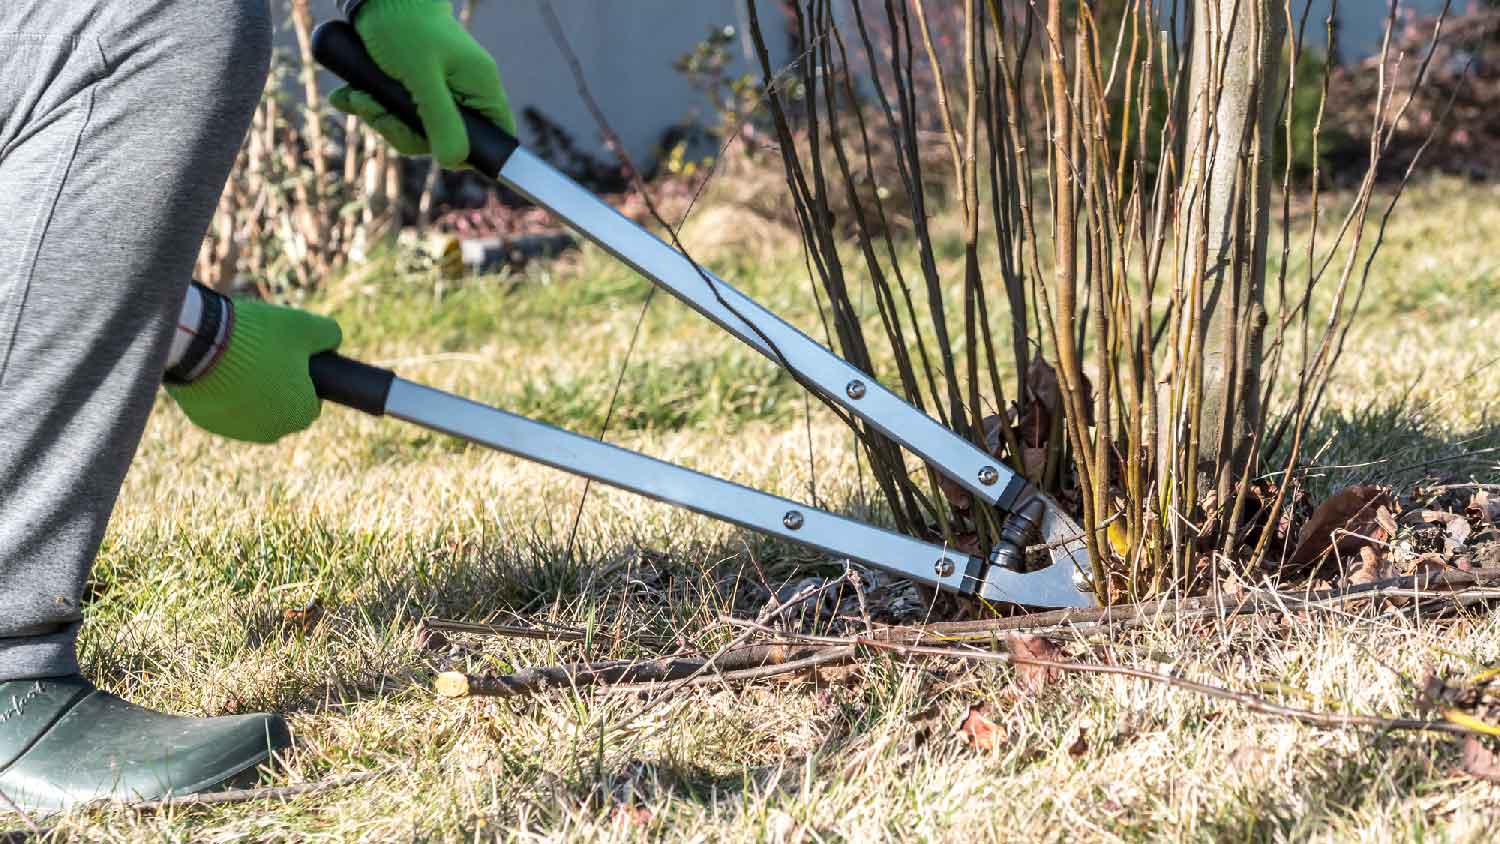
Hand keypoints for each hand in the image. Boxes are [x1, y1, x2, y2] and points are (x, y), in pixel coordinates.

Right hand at [167, 301, 341, 443]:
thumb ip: (329, 334)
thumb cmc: (258, 338)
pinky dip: (223, 392)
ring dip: (250, 389)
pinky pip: (223, 407)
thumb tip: (333, 341)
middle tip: (264, 354)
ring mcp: (237, 431)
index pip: (312, 400)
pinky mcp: (208, 423)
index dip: (304, 377)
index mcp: (301, 414)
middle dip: (277, 384)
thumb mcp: (304, 326)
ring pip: (253, 408)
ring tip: (239, 359)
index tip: (291, 358)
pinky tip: (218, 368)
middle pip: (283, 406)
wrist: (200, 345)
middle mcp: (272, 431)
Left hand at [330, 0, 513, 168]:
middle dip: (401, 129)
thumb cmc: (404, 26)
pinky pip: (398, 113)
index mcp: (480, 87)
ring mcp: (440, 91)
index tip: (431, 146)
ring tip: (356, 95)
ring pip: (416, 129)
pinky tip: (350, 95)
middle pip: (445, 139)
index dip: (468, 152)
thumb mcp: (420, 76)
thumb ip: (440, 119)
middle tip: (373, 108)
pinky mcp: (415, 87)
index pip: (496, 137)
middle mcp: (465, 92)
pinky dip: (372, 106)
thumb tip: (453, 161)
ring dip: (380, 117)